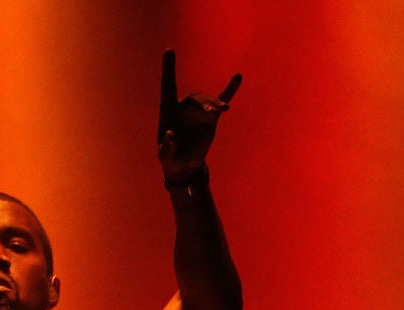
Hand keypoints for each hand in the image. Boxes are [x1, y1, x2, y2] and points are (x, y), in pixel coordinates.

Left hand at [158, 50, 240, 182]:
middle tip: (212, 112)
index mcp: (168, 111)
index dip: (168, 69)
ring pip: (207, 102)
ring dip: (214, 104)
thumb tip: (170, 135)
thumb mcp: (165, 155)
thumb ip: (167, 146)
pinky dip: (229, 91)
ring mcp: (198, 111)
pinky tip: (237, 78)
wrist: (184, 165)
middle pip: (193, 98)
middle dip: (201, 103)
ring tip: (222, 110)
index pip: (167, 86)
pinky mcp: (211, 117)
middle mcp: (183, 107)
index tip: (169, 51)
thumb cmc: (171, 158)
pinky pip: (221, 101)